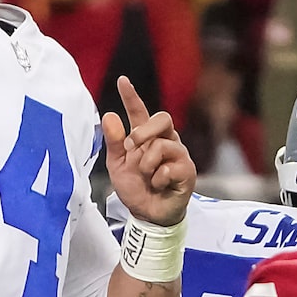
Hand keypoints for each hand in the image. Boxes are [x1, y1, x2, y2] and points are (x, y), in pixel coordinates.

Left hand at [103, 78, 195, 224]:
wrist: (147, 215)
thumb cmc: (135, 189)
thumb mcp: (117, 165)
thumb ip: (114, 142)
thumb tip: (109, 115)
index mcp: (147, 138)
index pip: (140, 112)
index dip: (131, 96)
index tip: (122, 81)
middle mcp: (166, 141)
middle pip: (163, 118)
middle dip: (144, 130)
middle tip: (132, 145)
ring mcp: (179, 155)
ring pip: (163, 145)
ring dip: (147, 164)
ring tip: (146, 177)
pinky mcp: (187, 171)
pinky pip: (169, 167)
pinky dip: (158, 179)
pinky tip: (159, 186)